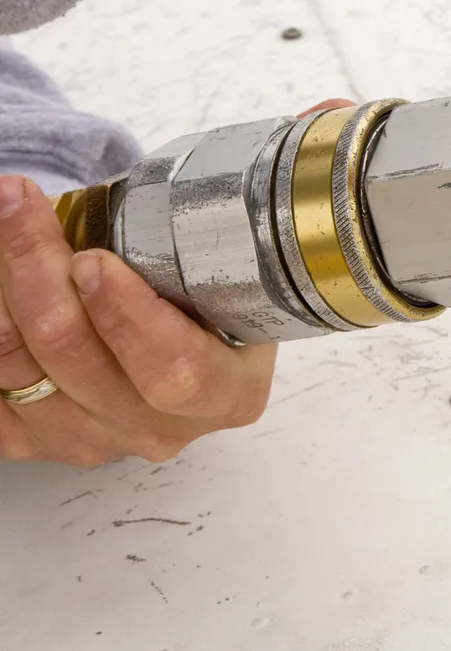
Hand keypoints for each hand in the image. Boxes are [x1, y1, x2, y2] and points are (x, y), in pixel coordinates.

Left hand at [0, 176, 275, 467]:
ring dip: (3, 284)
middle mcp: (162, 428)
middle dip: (39, 273)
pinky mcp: (35, 443)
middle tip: (20, 208)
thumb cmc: (198, 295)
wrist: (170, 339)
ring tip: (8, 217)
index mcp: (228, 392)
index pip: (176, 368)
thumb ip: (180, 257)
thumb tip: (103, 208)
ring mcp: (96, 442)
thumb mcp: (218, 277)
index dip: (127, 316)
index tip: (92, 258)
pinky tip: (0, 276)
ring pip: (18, 366)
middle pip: (77, 357)